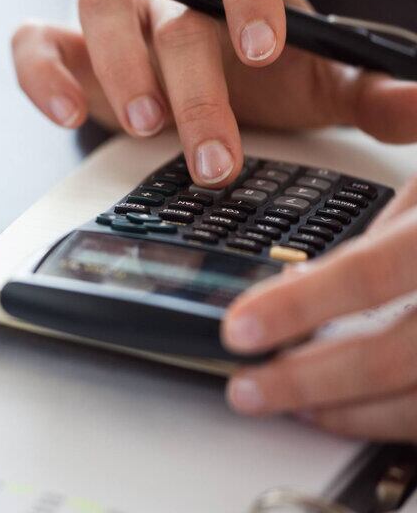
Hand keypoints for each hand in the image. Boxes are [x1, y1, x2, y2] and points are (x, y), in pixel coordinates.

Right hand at [11, 0, 416, 186]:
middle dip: (196, 88)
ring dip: (119, 67)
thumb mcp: (320, 80)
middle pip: (174, 12)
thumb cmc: (259, 72)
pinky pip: (33, 42)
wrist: (191, 65)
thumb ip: (372, 90)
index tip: (265, 49)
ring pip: (99, 7)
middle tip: (215, 157)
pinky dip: (42, 74)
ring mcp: (112, 16)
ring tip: (145, 128)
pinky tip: (68, 114)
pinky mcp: (62, 46)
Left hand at [221, 176, 416, 440]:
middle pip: (401, 355)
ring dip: (356, 413)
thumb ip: (395, 221)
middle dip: (311, 380)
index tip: (240, 329)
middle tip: (249, 389)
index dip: (302, 305)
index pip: (374, 271)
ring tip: (297, 405)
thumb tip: (312, 275)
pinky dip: (402, 419)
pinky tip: (361, 412)